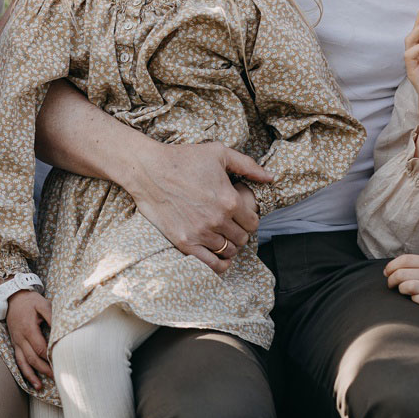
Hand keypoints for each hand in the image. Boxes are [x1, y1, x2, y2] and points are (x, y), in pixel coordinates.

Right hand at [7, 290, 54, 388]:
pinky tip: (30, 381)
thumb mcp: (42, 304)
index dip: (49, 357)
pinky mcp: (15, 344)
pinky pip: (18, 360)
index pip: (40, 347)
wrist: (12, 298)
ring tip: (40, 387)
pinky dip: (24, 372)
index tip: (60, 362)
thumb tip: (62, 329)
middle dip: (44, 369)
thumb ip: (52, 316)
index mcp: (28, 329)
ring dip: (32, 375)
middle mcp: (20, 338)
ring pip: (23, 362)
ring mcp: (16, 342)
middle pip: (32, 358)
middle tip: (57, 376)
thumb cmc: (30, 301)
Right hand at [126, 141, 271, 273]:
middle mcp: (218, 220)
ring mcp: (201, 233)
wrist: (149, 169)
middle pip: (242, 238)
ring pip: (229, 251)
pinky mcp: (184, 242)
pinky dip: (220, 264)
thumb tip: (270, 178)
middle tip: (231, 225)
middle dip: (240, 232)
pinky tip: (220, 258)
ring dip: (229, 245)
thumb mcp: (219, 153)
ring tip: (222, 236)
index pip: (253, 222)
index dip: (249, 219)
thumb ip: (248, 166)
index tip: (241, 216)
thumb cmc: (184, 158)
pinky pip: (211, 265)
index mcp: (230, 200)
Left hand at [385, 254, 418, 324]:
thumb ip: (417, 267)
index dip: (391, 266)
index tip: (386, 273)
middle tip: (391, 286)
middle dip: (391, 280)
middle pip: (402, 273)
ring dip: (401, 290)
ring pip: (408, 286)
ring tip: (404, 293)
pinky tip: (417, 301)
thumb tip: (391, 269)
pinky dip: (414, 301)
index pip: (404, 259)